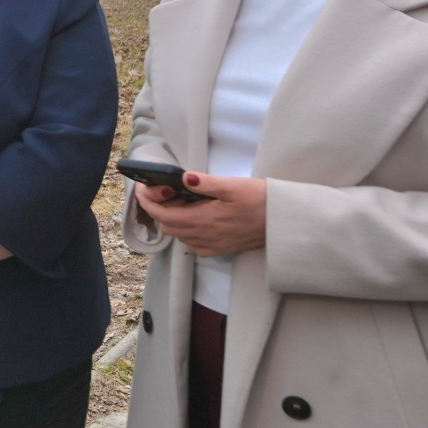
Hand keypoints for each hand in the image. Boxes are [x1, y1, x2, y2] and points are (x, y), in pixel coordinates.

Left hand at [133, 172, 267, 256]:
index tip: (143, 190)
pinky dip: (187, 228)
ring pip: (179, 235)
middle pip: (168, 226)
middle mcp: (204, 238)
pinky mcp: (220, 249)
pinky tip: (198, 214)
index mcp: (204, 221)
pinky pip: (193, 242)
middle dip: (161, 208)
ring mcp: (211, 246)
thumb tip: (183, 177)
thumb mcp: (233, 186)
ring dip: (174, 218)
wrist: (283, 221)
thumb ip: (205, 183)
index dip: (148, 203)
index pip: (163, 216)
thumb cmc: (261, 200)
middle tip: (169, 189)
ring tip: (184, 199)